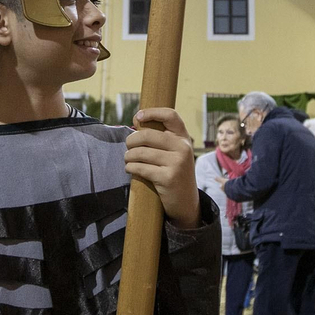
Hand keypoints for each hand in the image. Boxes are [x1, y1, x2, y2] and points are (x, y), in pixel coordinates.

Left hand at [126, 107, 199, 230]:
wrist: (186, 201)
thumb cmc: (174, 172)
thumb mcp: (175, 152)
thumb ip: (162, 137)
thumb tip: (137, 120)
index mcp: (184, 138)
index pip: (170, 115)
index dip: (152, 112)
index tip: (138, 117)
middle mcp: (183, 148)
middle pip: (147, 135)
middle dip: (131, 140)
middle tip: (128, 146)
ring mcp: (177, 163)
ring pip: (140, 153)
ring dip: (128, 156)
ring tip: (128, 159)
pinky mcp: (168, 178)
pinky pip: (140, 168)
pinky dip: (130, 167)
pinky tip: (130, 169)